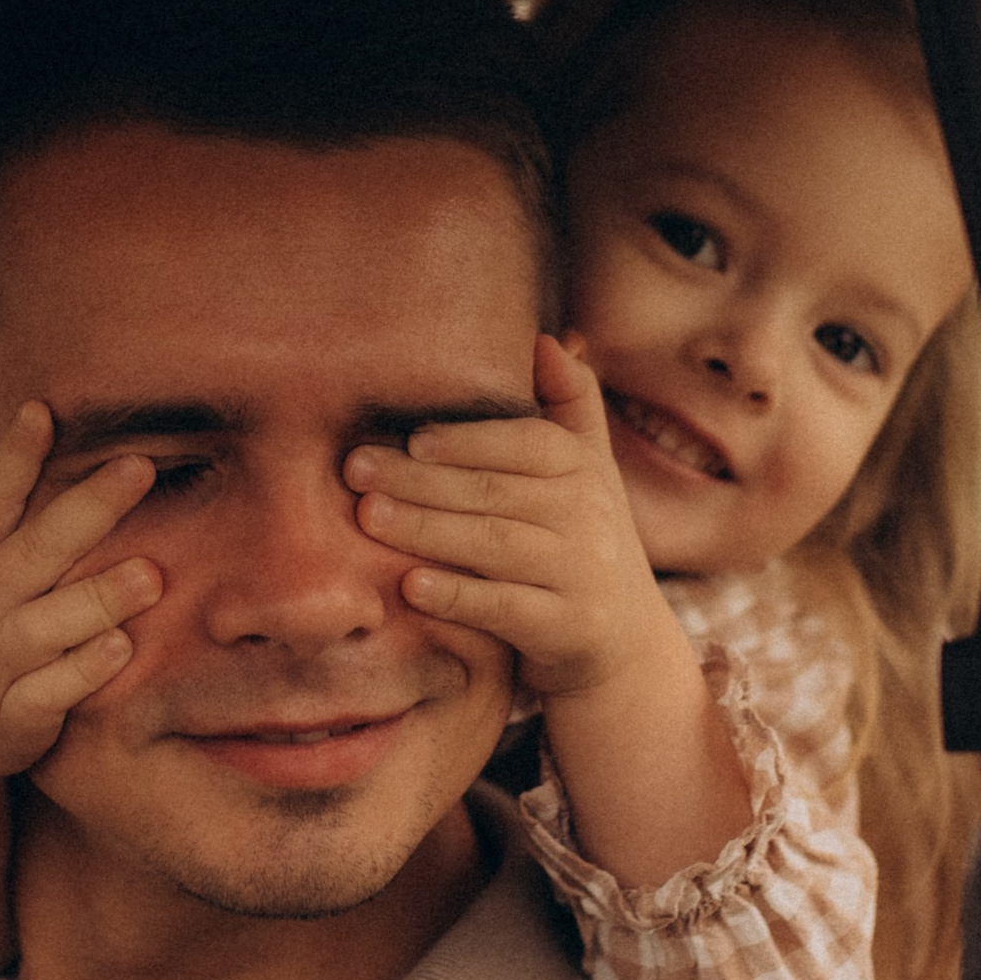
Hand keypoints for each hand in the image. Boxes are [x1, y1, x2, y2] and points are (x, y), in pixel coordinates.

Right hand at [0, 398, 164, 796]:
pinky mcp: (16, 718)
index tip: (43, 411)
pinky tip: (123, 648)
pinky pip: (53, 694)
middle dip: (87, 509)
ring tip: (152, 573)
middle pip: (32, 553)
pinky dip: (84, 673)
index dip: (11, 458)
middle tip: (140, 467)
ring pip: (48, 628)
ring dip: (99, 599)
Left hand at [346, 335, 668, 701]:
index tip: (410, 436)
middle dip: (421, 480)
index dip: (469, 439)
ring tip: (368, 516)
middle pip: (496, 492)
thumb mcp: (589, 467)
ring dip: (427, 530)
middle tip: (355, 470)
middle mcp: (588, 517)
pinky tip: (410, 587)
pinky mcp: (567, 628)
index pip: (527, 443)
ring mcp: (579, 574)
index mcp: (584, 469)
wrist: (625, 640)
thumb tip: (547, 339)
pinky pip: (506, 609)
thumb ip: (571, 402)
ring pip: (495, 546)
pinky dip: (458, 597)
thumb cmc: (581, 537)